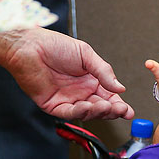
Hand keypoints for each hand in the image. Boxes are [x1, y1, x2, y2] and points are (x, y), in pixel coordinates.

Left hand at [0, 27, 132, 119]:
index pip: (109, 97)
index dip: (119, 105)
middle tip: (121, 110)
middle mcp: (80, 92)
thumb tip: (120, 87)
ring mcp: (67, 100)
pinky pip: (69, 113)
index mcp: (90, 80)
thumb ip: (104, 71)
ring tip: (106, 106)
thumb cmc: (54, 45)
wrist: (30, 46)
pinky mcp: (53, 105)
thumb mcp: (86, 54)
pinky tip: (87, 106)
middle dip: (112, 111)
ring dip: (98, 112)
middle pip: (100, 108)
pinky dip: (80, 112)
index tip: (128, 111)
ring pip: (87, 113)